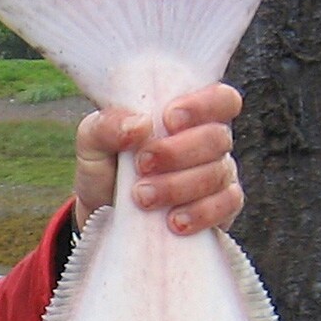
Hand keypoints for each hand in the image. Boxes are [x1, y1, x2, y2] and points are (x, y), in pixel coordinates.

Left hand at [71, 82, 243, 236]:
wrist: (101, 216)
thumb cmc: (105, 168)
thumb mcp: (92, 142)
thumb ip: (108, 125)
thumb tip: (141, 124)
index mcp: (188, 116)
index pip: (220, 99)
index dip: (203, 106)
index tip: (168, 120)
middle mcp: (209, 143)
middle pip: (217, 138)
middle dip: (177, 152)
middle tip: (142, 164)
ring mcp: (218, 176)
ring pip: (218, 174)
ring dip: (179, 185)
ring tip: (142, 197)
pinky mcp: (220, 210)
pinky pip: (228, 206)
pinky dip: (201, 213)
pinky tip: (174, 221)